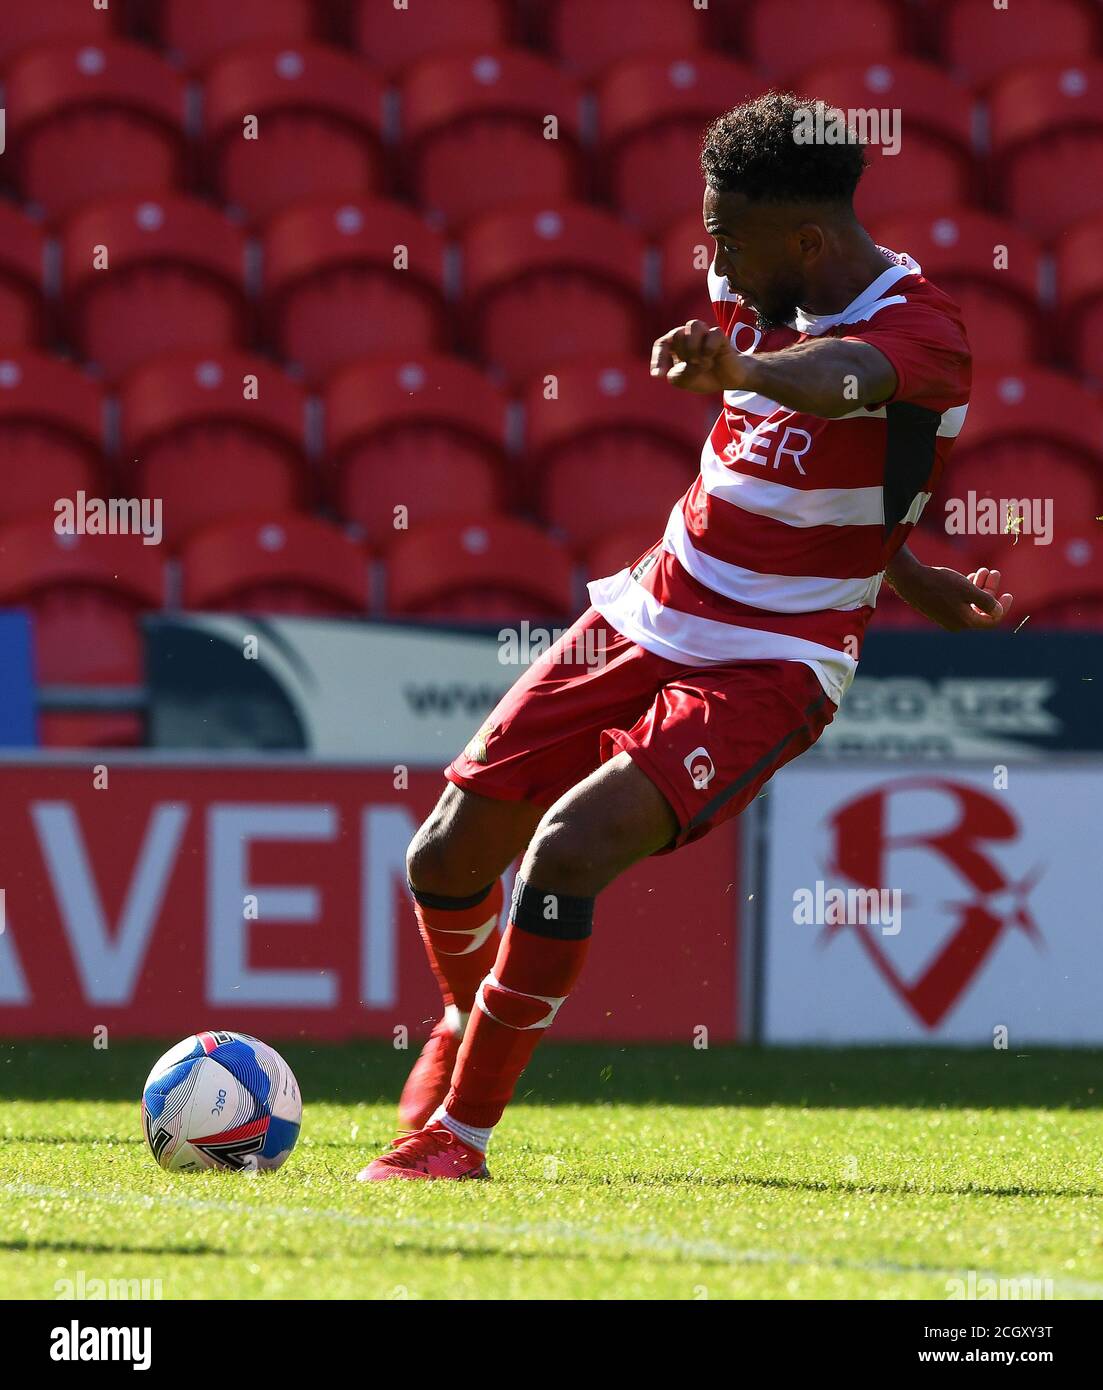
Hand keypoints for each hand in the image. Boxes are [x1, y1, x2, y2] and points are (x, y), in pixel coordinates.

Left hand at [650, 320, 741, 392]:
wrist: (727, 380)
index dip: (658, 358)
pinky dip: (709, 349)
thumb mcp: (684, 381)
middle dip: (683, 355)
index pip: (662, 344)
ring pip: (693, 325)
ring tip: (701, 362)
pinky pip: (713, 334)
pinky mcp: (720, 335)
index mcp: (675, 345)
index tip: (658, 375)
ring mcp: (705, 333)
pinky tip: (712, 357)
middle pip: (677, 334)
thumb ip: (678, 374)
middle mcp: (689, 335)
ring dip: (694, 347)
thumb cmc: (703, 377)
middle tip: (693, 366)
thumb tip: (689, 363)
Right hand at [890, 563, 1013, 631]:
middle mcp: (957, 623)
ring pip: (971, 604)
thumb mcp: (967, 589)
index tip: (1008, 594)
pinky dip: (968, 590)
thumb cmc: (940, 584)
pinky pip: (960, 602)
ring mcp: (948, 617)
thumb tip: (998, 612)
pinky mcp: (940, 610)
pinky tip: (970, 576)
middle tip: (994, 573)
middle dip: (990, 591)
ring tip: (983, 571)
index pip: (992, 620)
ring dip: (980, 587)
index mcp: (965, 622)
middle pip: (982, 610)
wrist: (911, 581)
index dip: (1003, 608)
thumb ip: (986, 602)